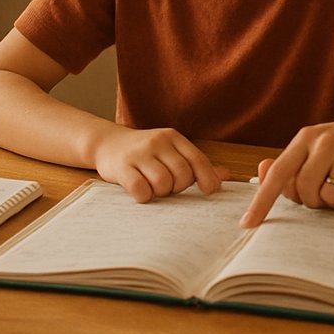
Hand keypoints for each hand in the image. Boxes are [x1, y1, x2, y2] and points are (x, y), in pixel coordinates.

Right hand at [93, 126, 227, 202]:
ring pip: (163, 183)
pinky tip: (140, 192)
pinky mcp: (122, 167)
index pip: (197, 159)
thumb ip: (195, 163)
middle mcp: (157, 142)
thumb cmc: (145, 152)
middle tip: (168, 187)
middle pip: (182, 174)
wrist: (107, 143)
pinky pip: (141, 189)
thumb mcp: (170, 151)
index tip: (209, 192)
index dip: (207, 178)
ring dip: (161, 193)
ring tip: (154, 188)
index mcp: (173, 137)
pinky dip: (144, 196)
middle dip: (178, 188)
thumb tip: (226, 176)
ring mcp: (139, 153)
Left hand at [240, 110, 333, 226]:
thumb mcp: (326, 147)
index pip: (278, 173)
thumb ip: (297, 163)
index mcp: (308, 136)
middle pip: (303, 192)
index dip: (261, 201)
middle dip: (316, 201)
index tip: (248, 224)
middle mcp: (324, 140)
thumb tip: (261, 174)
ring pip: (327, 199)